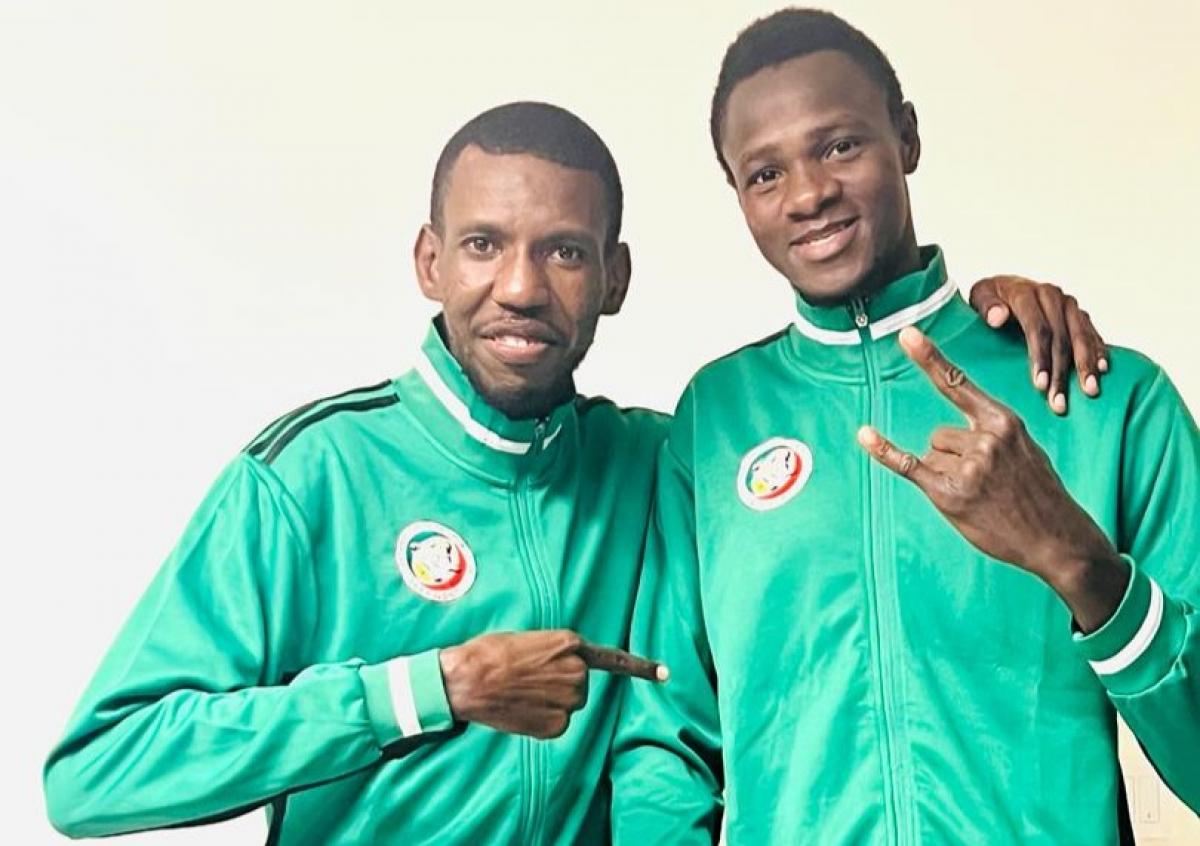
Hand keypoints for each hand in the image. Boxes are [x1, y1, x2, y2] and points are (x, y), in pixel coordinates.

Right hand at [438, 630, 666, 738]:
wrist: (466, 681)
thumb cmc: (488, 653)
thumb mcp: (527, 640)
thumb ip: (553, 654)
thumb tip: (556, 669)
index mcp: (570, 644)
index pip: (612, 659)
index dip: (641, 668)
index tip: (665, 674)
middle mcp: (576, 672)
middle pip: (579, 684)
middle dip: (558, 683)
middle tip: (526, 677)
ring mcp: (568, 700)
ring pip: (568, 704)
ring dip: (549, 701)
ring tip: (518, 692)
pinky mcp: (557, 725)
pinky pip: (557, 723)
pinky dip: (541, 719)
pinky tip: (520, 710)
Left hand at [856, 327, 1128, 630]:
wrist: (1057, 538)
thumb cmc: (1039, 493)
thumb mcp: (1026, 449)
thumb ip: (991, 432)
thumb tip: (945, 436)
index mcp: (1004, 422)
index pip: (958, 383)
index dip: (929, 358)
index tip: (906, 335)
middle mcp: (986, 439)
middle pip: (939, 435)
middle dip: (954, 458)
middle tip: (986, 483)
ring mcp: (969, 467)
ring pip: (932, 456)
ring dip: (946, 475)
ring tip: (980, 495)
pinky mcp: (951, 494)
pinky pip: (910, 466)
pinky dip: (886, 452)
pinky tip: (865, 436)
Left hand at [969, 275, 1107, 414]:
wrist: (1004, 287)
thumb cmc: (990, 299)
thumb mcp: (980, 297)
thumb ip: (986, 307)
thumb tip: (997, 318)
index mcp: (1027, 293)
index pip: (1038, 329)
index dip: (1041, 358)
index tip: (1040, 385)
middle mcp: (1053, 297)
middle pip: (1062, 338)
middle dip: (1062, 372)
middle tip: (1060, 401)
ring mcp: (1069, 306)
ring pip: (1082, 337)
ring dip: (1086, 366)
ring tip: (1089, 391)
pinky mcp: (1079, 315)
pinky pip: (1093, 334)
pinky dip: (1099, 352)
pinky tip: (1103, 371)